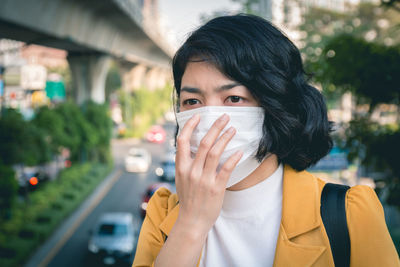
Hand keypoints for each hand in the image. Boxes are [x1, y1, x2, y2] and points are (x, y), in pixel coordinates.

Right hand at [175, 113, 242, 235]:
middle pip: (204, 143)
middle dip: (215, 127)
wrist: (192, 221)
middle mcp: (191, 171)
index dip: (189, 126)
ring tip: (233, 130)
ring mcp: (204, 180)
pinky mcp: (216, 188)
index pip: (182, 141)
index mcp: (181, 167)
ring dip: (225, 138)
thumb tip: (194, 146)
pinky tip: (239, 151)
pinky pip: (226, 169)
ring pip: (215, 153)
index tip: (198, 116)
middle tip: (224, 117)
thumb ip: (186, 163)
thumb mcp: (181, 179)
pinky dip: (233, 158)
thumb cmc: (188, 198)